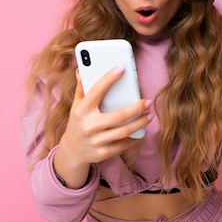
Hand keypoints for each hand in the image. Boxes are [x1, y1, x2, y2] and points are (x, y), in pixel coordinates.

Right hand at [53, 66, 151, 188]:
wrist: (72, 151)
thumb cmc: (77, 123)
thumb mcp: (76, 106)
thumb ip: (81, 89)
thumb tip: (81, 70)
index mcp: (81, 110)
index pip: (96, 91)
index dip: (109, 79)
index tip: (121, 68)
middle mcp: (88, 126)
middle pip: (119, 116)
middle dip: (137, 108)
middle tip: (148, 102)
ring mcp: (96, 141)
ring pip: (124, 131)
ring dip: (140, 123)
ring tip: (149, 116)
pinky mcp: (102, 153)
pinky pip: (123, 144)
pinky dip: (134, 138)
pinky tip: (140, 131)